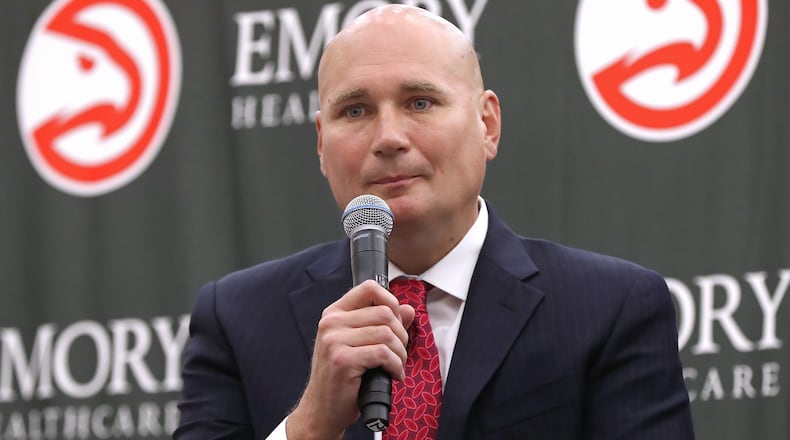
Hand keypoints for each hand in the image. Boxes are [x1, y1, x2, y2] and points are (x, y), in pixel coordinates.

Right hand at [286, 280, 415, 439]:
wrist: (322, 409)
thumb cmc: (343, 377)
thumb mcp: (360, 344)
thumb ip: (382, 324)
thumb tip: (408, 309)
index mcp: (334, 314)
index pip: (368, 288)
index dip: (391, 301)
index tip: (396, 323)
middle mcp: (331, 323)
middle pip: (384, 312)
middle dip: (401, 334)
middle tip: (398, 353)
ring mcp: (334, 340)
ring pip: (387, 333)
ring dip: (400, 353)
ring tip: (396, 366)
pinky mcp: (343, 359)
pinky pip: (383, 353)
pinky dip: (396, 366)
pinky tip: (393, 375)